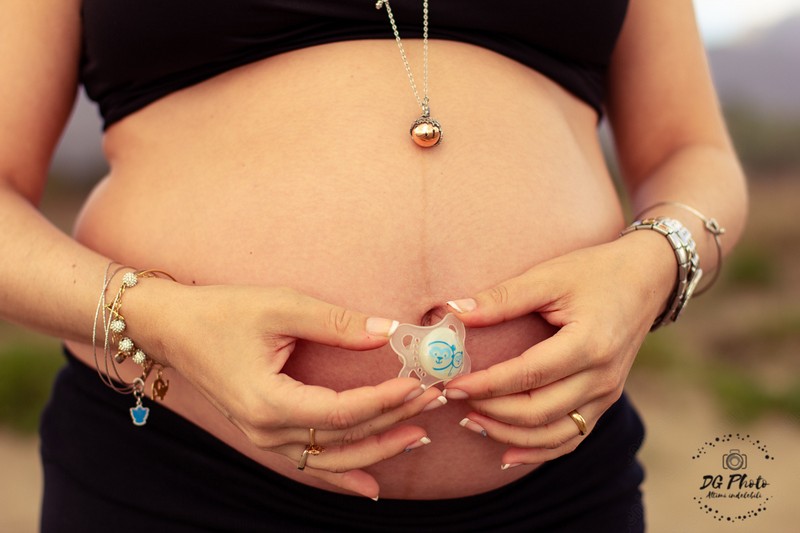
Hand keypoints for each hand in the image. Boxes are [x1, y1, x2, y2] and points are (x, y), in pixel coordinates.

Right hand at [131, 283, 444, 498]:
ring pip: (330, 458)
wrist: (171, 328)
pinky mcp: (265, 432)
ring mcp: (263, 437)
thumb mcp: (280, 307)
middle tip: (434, 398)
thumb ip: (336, 323)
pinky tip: (371, 485)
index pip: (342, 412)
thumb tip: (389, 330)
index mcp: (268, 402)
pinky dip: (342, 474)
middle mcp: (266, 430)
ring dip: (376, 449)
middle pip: (343, 437)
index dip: (385, 398)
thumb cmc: (221, 312)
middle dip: (392, 418)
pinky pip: (309, 462)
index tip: (420, 381)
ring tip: (419, 435)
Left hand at [442, 232, 673, 467]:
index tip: (452, 385)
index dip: (487, 384)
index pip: (528, 375)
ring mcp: (608, 394)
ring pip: (553, 433)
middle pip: (539, 410)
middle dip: (491, 411)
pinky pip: (572, 438)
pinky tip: (507, 454)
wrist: (646, 279)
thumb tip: (453, 312)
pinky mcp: (606, 401)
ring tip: (471, 423)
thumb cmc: (595, 272)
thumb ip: (501, 298)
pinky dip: (538, 451)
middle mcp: (602, 376)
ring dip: (509, 436)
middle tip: (454, 400)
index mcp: (589, 343)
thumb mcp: (548, 276)